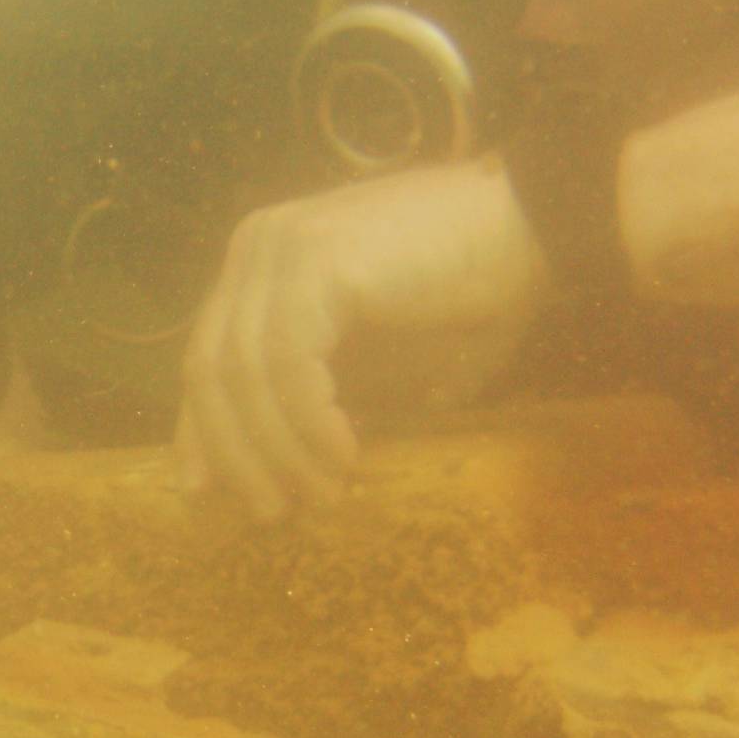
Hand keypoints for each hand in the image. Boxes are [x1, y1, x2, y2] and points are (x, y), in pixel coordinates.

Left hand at [177, 159, 549, 519]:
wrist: (538, 225)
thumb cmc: (469, 296)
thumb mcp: (374, 360)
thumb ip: (316, 396)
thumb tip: (270, 467)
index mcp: (261, 262)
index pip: (207, 357)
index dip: (200, 430)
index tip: (204, 494)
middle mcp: (257, 246)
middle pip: (210, 370)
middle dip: (236, 452)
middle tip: (271, 512)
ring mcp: (281, 249)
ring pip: (244, 376)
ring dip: (280, 450)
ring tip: (320, 497)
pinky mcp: (315, 262)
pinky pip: (289, 367)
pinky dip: (310, 424)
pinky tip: (345, 457)